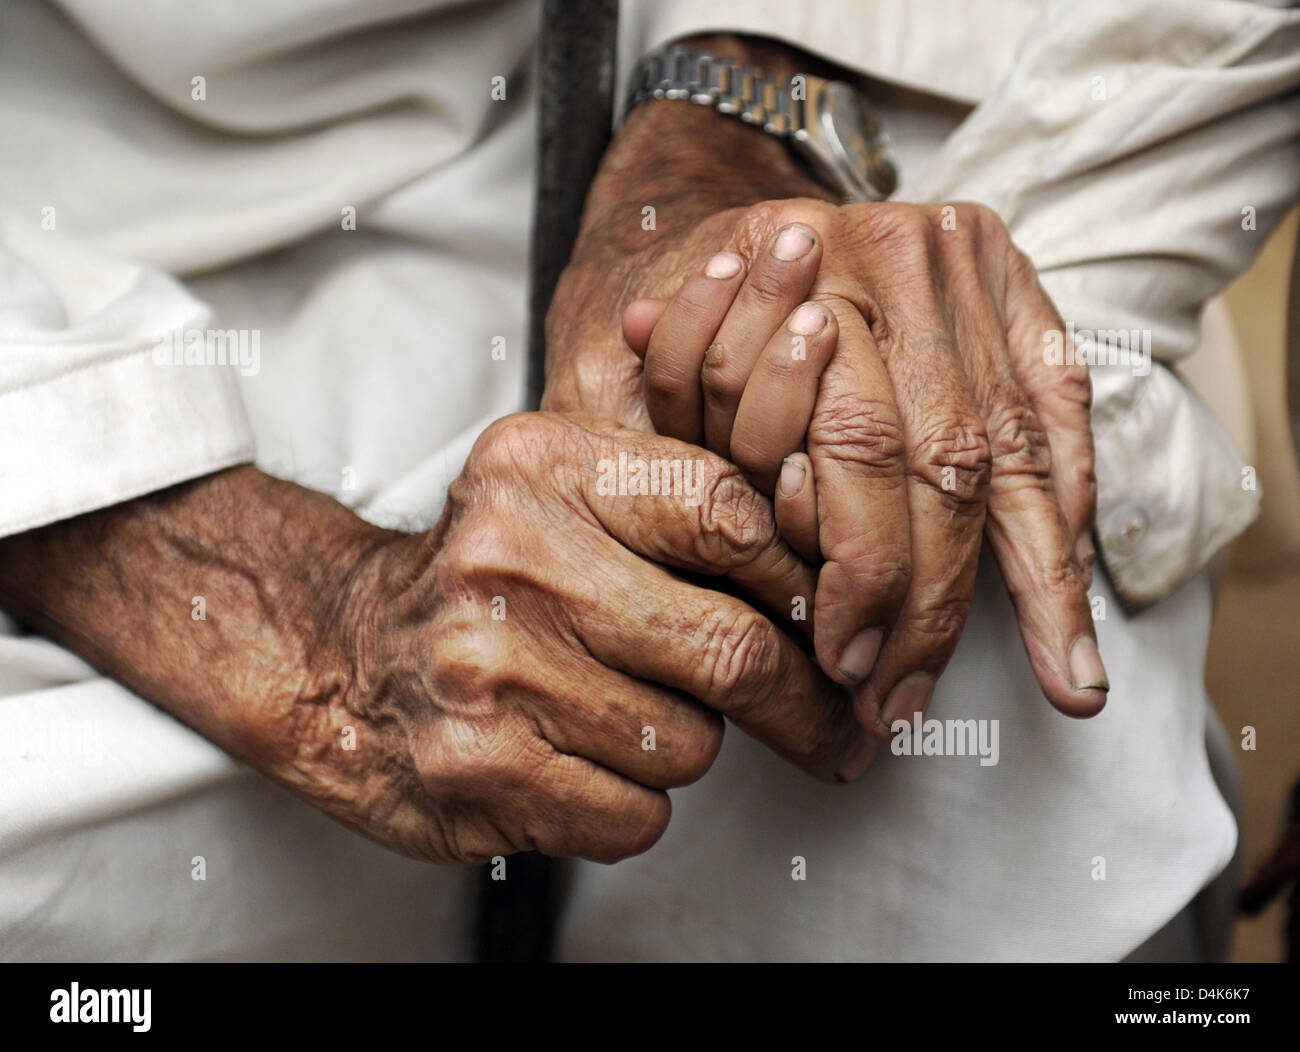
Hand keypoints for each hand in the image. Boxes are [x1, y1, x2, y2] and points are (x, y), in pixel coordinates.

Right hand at [0, 420, 869, 866]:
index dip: (797, 581)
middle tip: (827, 715)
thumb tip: (824, 569)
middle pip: (733, 648)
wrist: (341, 654)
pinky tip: (578, 761)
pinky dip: (632, 803)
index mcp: (544, 469)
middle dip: (798, 699)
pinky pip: (639, 815)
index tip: (823, 618)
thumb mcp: (561, 490)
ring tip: (615, 711)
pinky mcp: (483, 773)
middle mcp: (514, 562)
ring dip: (683, 743)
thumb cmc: (481, 576)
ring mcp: (493, 673)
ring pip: (692, 743)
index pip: (729, 516)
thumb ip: (678, 503)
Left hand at [547, 96, 1104, 737]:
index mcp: (797, 267)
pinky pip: (1061, 405)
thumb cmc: (686, 301)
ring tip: (1068, 684)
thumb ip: (660, 413)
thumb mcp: (641, 344)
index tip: (844, 661)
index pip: (853, 439)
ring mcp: (966, 266)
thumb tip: (727, 514)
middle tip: (909, 696)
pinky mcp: (1014, 281)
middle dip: (935, 598)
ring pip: (1015, 444)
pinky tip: (1080, 589)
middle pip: (943, 455)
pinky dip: (1071, 505)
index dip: (859, 565)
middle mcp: (896, 259)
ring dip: (1042, 580)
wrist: (741, 208)